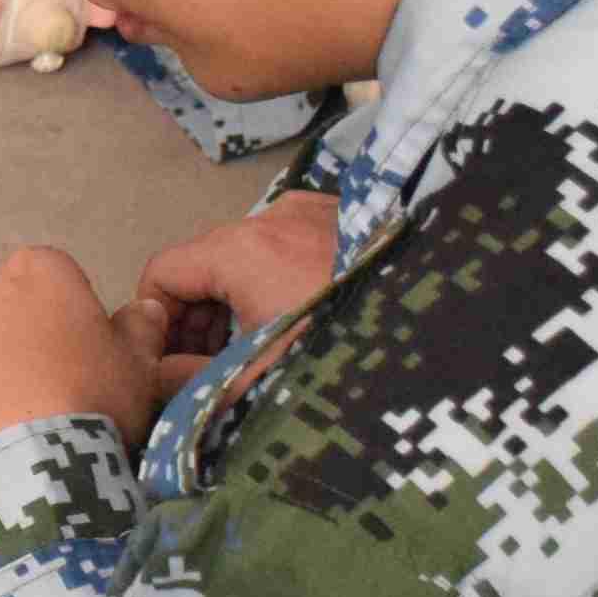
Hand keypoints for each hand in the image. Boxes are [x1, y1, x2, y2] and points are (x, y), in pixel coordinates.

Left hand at [0, 244, 162, 461]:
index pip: (52, 280)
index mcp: (36, 270)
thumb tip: (143, 308)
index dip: (65, 321)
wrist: (20, 464)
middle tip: (33, 390)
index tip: (76, 361)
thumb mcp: (139, 368)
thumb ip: (140, 330)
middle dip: (8, 338)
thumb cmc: (90, 402)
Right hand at [124, 191, 341, 407]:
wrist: (443, 328)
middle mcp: (272, 216)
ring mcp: (314, 212)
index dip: (155, 322)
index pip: (162, 272)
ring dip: (238, 301)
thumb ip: (192, 383)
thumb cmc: (347, 356)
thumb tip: (154, 379)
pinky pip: (291, 246)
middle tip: (209, 367)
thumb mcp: (259, 380)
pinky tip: (302, 320)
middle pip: (205, 264)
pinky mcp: (349, 219)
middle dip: (198, 318)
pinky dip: (280, 280)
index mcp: (240, 249)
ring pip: (248, 256)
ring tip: (258, 350)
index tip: (166, 361)